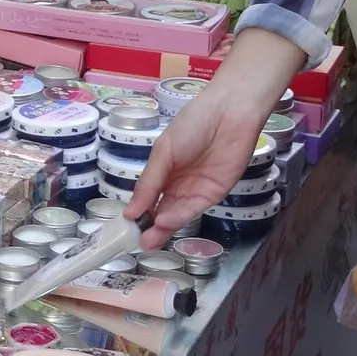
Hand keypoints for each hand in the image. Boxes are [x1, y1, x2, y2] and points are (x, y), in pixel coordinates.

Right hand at [126, 30, 302, 244]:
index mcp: (163, 170)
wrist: (231, 112)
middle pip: (161, 210)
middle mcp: (179, 183)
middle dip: (149, 227)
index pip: (148, 198)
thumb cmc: (194, 123)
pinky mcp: (215, 193)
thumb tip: (130, 211)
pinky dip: (179, 217)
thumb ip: (149, 182)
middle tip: (137, 243)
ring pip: (176, 214)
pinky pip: (194, 209)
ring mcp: (197, 190)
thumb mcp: (163, 151)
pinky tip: (164, 223)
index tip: (125, 227)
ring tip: (147, 240)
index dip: (137, 213)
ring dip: (162, 228)